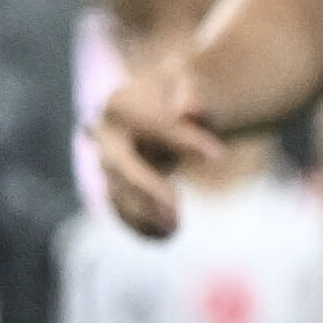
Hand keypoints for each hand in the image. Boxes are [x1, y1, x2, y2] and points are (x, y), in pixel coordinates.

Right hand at [87, 56, 219, 238]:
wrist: (166, 106)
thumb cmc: (185, 94)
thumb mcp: (196, 86)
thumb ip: (197, 93)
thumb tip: (191, 111)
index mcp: (119, 103)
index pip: (149, 123)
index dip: (181, 139)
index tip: (219, 156)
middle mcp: (103, 134)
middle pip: (118, 164)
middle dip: (145, 187)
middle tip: (176, 207)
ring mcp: (105, 163)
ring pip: (118, 192)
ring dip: (143, 213)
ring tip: (176, 227)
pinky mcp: (115, 187)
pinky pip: (122, 211)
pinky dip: (139, 226)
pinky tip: (164, 236)